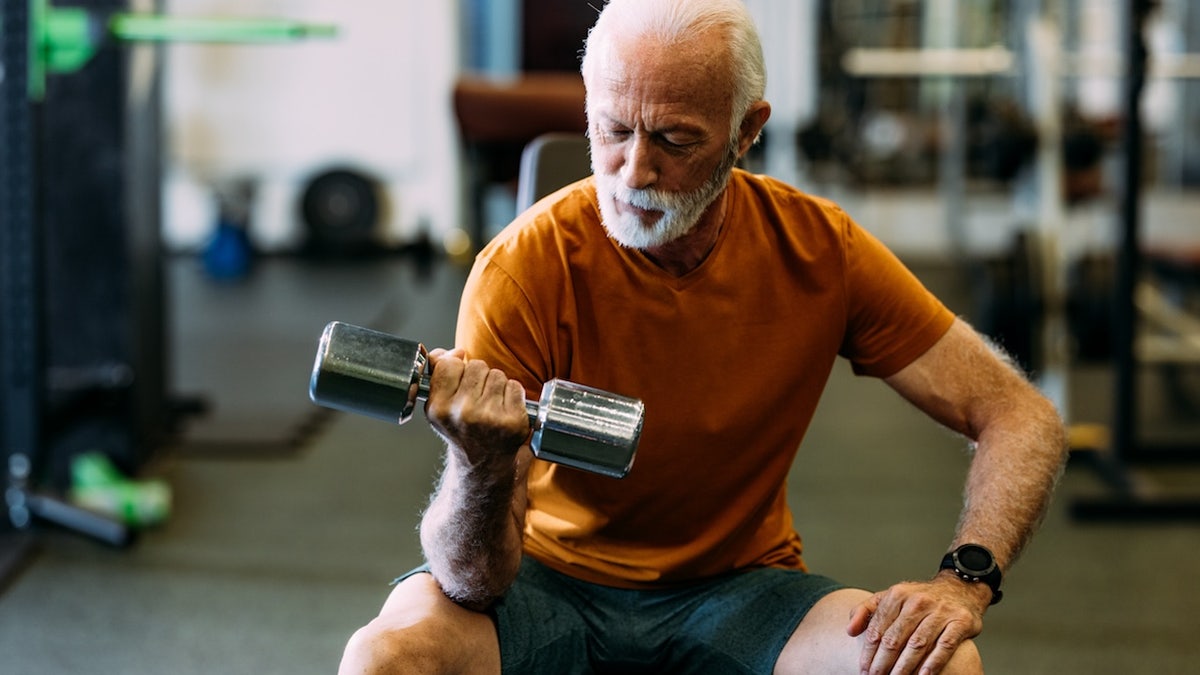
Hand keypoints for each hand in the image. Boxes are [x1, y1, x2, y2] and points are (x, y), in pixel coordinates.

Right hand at [424, 348, 530, 466]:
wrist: (482, 462)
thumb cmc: (461, 428)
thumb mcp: (439, 404)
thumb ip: (438, 372)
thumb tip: (453, 352)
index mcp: (439, 408)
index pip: (450, 364)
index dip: (457, 369)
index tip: (459, 383)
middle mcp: (463, 414)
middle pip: (477, 366)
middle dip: (479, 377)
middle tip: (477, 399)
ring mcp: (490, 418)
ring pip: (497, 374)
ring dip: (496, 385)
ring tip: (490, 405)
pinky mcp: (514, 421)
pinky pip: (515, 386)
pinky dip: (512, 394)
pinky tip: (504, 410)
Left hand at [846, 575, 987, 674]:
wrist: (959, 589)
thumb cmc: (919, 599)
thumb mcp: (890, 597)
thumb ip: (866, 611)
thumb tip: (850, 630)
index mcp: (897, 595)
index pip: (878, 628)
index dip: (869, 652)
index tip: (863, 669)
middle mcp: (917, 602)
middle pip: (895, 639)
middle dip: (882, 663)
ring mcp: (940, 612)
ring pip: (917, 644)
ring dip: (904, 667)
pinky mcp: (960, 622)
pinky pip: (944, 646)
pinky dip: (933, 663)